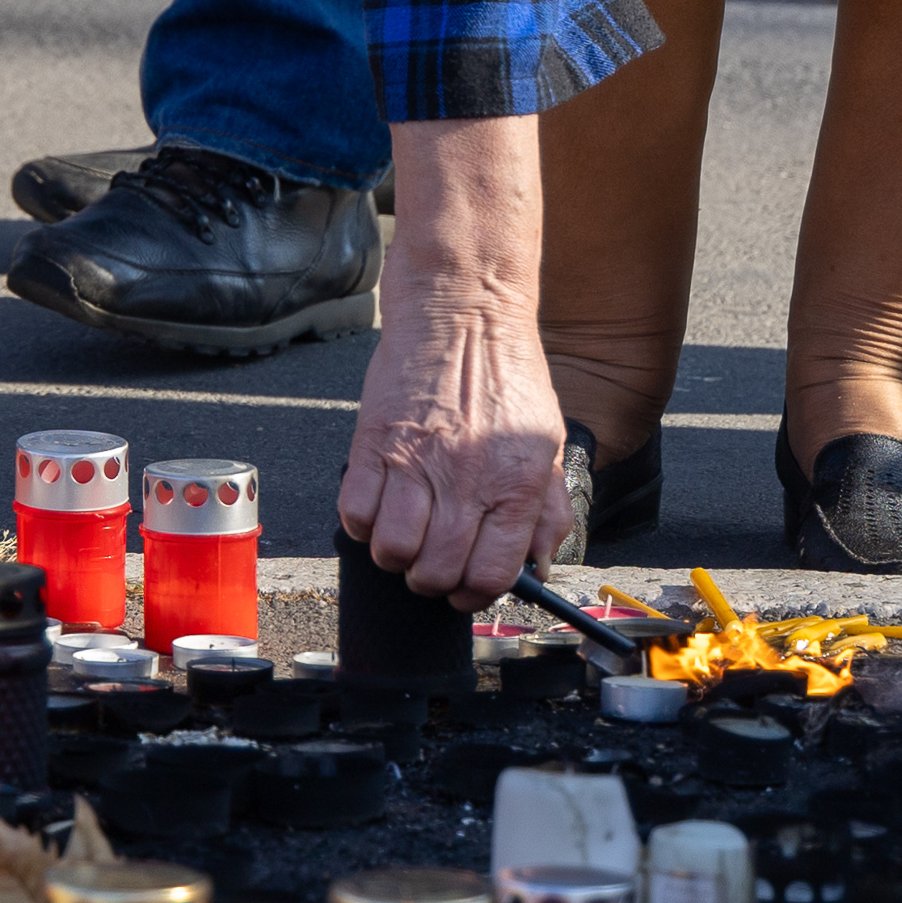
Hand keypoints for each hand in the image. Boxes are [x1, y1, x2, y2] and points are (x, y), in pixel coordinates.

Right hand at [339, 117, 572, 605]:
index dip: (474, 593)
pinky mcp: (373, 444)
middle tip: (433, 559)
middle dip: (432, 579)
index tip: (466, 587)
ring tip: (406, 532)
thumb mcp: (544, 439)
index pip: (491, 575)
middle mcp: (466, 481)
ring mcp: (416, 464)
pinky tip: (381, 504)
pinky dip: (363, 522)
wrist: (463, 309)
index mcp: (515, 484)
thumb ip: (545, 506)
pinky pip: (355, 515)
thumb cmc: (505, 371)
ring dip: (396, 554)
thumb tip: (539, 560)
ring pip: (392, 553)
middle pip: (436, 573)